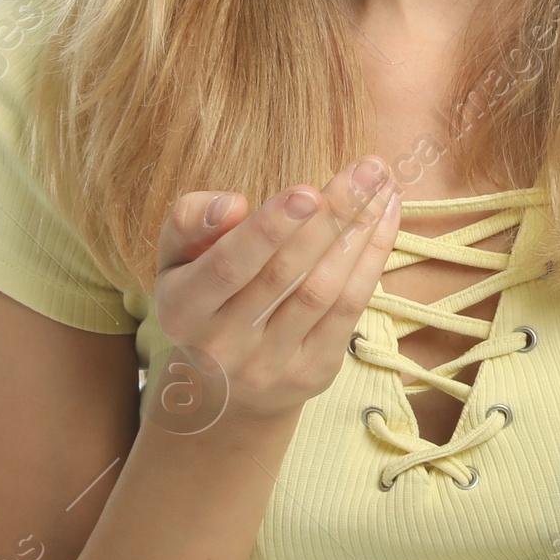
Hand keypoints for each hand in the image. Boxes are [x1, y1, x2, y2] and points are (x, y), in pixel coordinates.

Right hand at [149, 158, 401, 428]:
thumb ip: (191, 221)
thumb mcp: (175, 258)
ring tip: (381, 185)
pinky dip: (371, 260)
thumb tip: (233, 204)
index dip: (269, 229)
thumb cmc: (201, 298)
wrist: (220, 389)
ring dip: (359, 234)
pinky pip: (349, 310)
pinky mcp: (313, 373)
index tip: (307, 190)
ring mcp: (271, 365)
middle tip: (368, 170)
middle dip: (332, 216)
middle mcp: (224, 346)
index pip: (227, 266)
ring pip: (323, 291)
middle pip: (286, 274)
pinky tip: (385, 219)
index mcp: (182, 311)